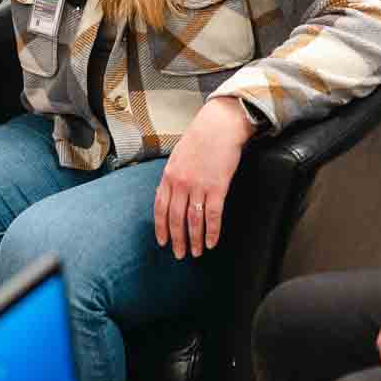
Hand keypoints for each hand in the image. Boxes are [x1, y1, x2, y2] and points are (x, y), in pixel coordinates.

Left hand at [153, 96, 251, 258]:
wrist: (219, 125)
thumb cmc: (200, 138)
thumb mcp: (177, 156)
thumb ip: (172, 176)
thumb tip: (166, 195)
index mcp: (169, 175)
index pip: (160, 208)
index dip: (161, 228)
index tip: (163, 242)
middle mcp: (181, 183)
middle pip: (175, 218)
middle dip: (177, 239)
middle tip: (179, 254)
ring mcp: (199, 186)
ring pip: (193, 221)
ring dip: (194, 240)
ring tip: (195, 253)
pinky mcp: (217, 187)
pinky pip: (213, 215)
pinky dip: (211, 232)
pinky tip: (211, 243)